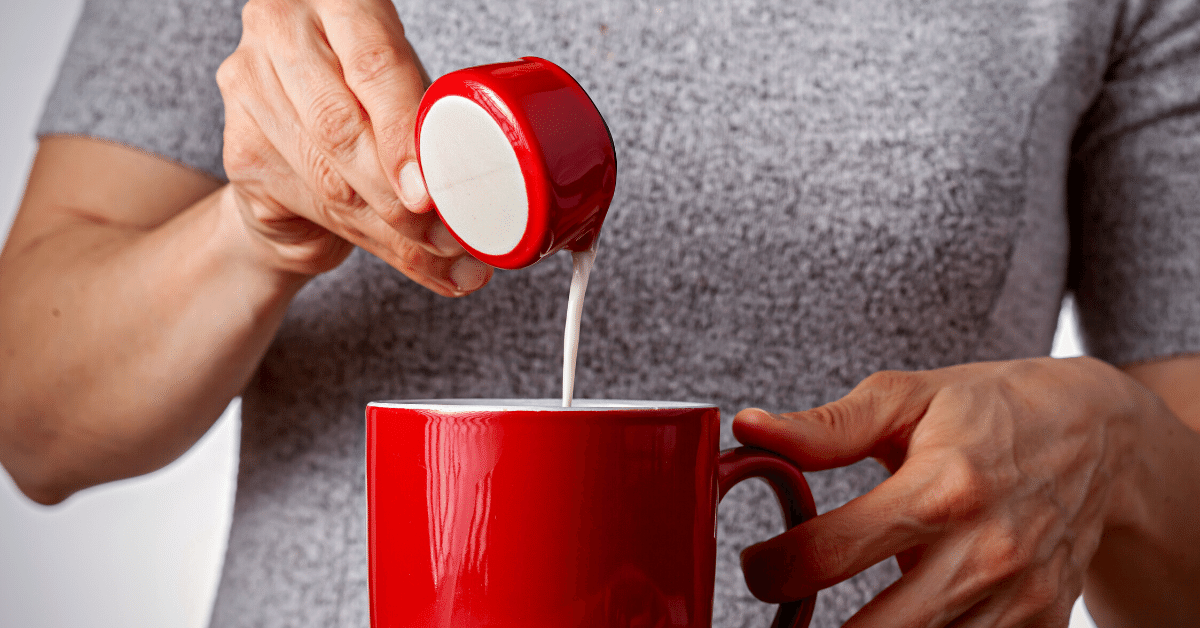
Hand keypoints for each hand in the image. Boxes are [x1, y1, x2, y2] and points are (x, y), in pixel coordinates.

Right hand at [215, 0, 491, 294]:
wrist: (297, 140)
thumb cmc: (368, 101)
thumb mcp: (404, 90)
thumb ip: (428, 121)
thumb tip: (481, 190)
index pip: (375, 64)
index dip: (405, 133)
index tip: (431, 191)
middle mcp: (282, 29)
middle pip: (343, 129)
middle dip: (401, 197)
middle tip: (450, 236)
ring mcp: (249, 86)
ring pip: (331, 180)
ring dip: (394, 230)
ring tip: (444, 254)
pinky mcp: (239, 148)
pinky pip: (315, 206)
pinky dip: (371, 241)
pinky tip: (410, 257)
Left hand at [733, 357, 1143, 627]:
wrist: (1099, 436)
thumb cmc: (990, 409)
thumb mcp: (908, 397)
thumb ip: (826, 427)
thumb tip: (749, 429)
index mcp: (940, 488)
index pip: (828, 555)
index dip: (772, 570)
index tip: (758, 566)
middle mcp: (982, 553)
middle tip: (788, 607)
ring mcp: (1017, 596)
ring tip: (845, 610)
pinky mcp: (1042, 622)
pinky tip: (906, 615)